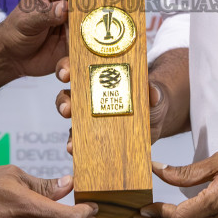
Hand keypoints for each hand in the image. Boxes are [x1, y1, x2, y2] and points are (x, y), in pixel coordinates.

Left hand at [0, 0, 114, 79]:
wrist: (14, 57)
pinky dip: (99, 40)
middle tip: (111, 4)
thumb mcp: (26, 20)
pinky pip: (96, 35)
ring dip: (106, 17)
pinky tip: (99, 46)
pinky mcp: (82, 35)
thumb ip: (45, 13)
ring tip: (110, 26)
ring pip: (101, 9)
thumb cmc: (15, 30)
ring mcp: (78, 16)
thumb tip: (64, 8)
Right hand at [55, 56, 169, 152]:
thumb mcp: (153, 92)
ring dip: (67, 129)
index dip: (66, 68)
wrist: (154, 122)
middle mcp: (88, 94)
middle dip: (63, 101)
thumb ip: (153, 91)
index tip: (66, 74)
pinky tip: (75, 150)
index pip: (76, 67)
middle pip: (67, 94)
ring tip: (72, 138)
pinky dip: (74, 145)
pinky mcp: (91, 136)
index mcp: (99, 77)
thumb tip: (153, 92)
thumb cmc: (149, 100)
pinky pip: (78, 140)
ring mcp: (88, 116)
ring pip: (69, 118)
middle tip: (67, 109)